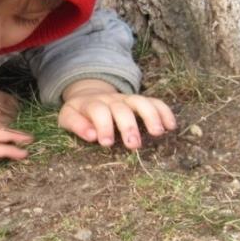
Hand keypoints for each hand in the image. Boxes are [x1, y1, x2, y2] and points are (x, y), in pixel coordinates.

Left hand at [59, 79, 175, 148]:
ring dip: (151, 116)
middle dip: (128, 126)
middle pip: (121, 108)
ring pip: (141, 102)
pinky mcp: (139, 102)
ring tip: (158, 133)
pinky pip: (154, 102)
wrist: (88, 96)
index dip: (103, 125)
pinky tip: (171, 126)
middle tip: (133, 145)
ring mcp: (126, 99)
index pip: (98, 111)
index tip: (106, 143)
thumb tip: (91, 135)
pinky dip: (164, 112)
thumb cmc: (78, 114)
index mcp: (90, 103)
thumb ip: (76, 125)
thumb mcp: (68, 118)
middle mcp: (110, 100)